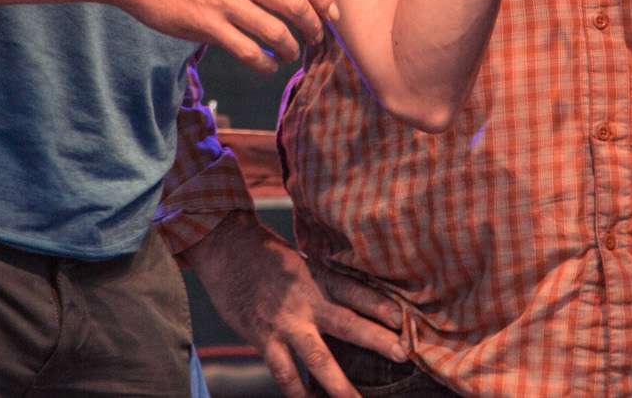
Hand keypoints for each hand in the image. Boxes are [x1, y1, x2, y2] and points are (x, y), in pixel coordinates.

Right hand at [118, 0, 336, 71]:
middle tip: (316, 39)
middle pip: (296, 5)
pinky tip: (267, 66)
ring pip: (276, 32)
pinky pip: (249, 52)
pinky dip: (265, 64)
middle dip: (314, 27)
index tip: (332, 16)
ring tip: (291, 54)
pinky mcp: (207, 25)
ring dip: (290, 48)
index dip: (324, 0)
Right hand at [186, 211, 405, 397]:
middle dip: (376, 340)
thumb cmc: (266, 255)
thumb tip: (353, 301)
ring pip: (318, 357)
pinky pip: (284, 373)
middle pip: (347, 323)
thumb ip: (326, 283)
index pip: (358, 292)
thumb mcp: (303, 262)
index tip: (405, 321)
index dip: (382, 306)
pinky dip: (298, 392)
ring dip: (339, 383)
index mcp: (320, 278)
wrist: (225, 248)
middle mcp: (307, 301)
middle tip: (402, 354)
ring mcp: (285, 322)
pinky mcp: (263, 338)